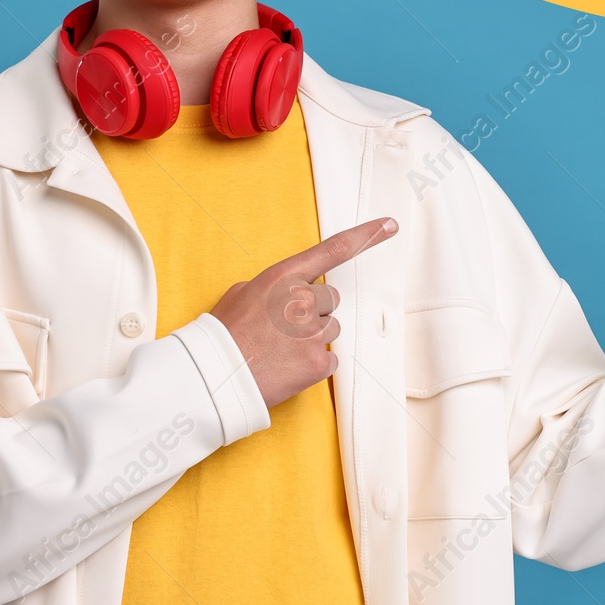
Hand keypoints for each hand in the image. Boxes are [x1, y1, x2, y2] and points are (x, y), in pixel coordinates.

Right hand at [210, 217, 398, 407]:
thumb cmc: (224, 336)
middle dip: (313, 311)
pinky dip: (313, 363)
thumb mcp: (242, 294)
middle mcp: (302, 300)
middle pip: (331, 299)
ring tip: (281, 349)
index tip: (389, 225)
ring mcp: (312, 331)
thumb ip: (274, 286)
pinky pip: (329, 357)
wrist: (214, 378)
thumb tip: (287, 293)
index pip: (334, 249)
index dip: (367, 235)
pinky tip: (288, 365)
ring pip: (332, 328)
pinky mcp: (318, 360)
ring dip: (312, 337)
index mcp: (283, 278)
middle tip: (283, 328)